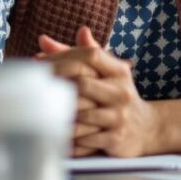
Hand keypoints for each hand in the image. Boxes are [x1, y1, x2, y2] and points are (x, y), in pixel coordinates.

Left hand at [40, 28, 161, 157]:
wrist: (147, 129)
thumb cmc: (116, 95)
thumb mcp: (105, 72)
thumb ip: (74, 57)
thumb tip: (43, 40)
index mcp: (118, 72)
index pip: (91, 56)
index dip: (63, 56)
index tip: (39, 61)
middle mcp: (121, 92)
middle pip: (82, 83)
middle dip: (56, 85)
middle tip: (33, 87)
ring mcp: (119, 116)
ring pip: (82, 113)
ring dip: (60, 113)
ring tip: (39, 110)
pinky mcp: (116, 139)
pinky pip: (86, 139)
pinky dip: (69, 138)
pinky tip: (55, 134)